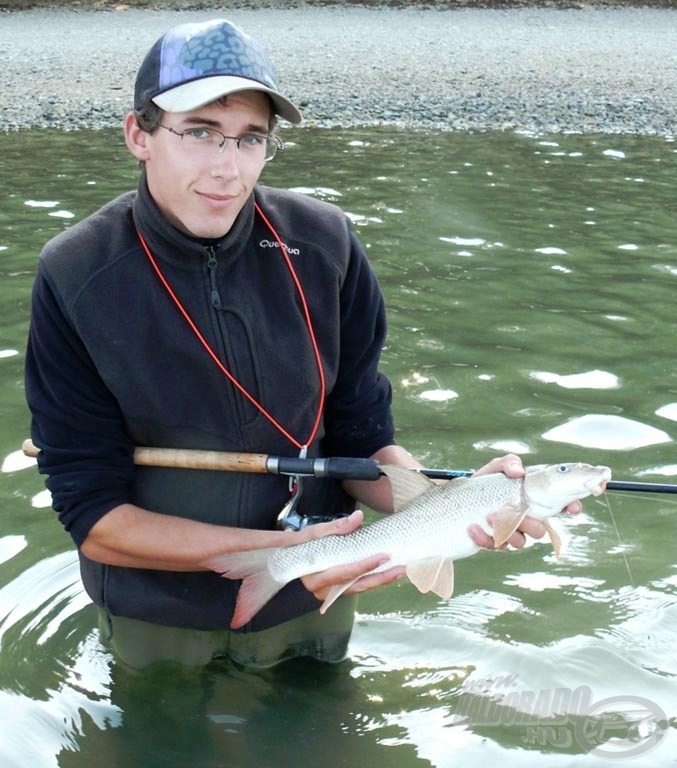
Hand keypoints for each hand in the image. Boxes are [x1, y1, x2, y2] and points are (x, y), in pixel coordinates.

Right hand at [294, 510, 405, 600]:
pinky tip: (390, 571)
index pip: (344, 573)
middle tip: (401, 568)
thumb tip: (357, 517)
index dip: (365, 566)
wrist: (292, 555)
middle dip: (381, 577)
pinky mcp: (340, 589)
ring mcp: (332, 592)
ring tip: (402, 570)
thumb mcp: (315, 532)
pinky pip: (360, 585)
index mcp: (314, 577)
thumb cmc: (302, 543)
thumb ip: (336, 527)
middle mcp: (323, 590)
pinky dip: (376, 579)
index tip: (384, 556)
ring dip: (382, 580)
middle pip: (357, 585)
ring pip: (361, 588)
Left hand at [467, 454, 581, 549]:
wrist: (459, 501)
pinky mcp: (494, 542)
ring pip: (521, 542)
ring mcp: (511, 533)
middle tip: (517, 511)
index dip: (571, 507)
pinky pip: (495, 546)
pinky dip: (483, 537)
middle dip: (530, 523)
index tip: (573, 507)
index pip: (561, 506)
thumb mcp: (496, 467)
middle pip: (540, 530)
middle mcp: (526, 519)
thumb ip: (509, 462)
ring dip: (506, 530)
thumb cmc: (485, 483)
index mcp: (534, 500)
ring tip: (488, 516)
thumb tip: (519, 471)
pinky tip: (473, 527)